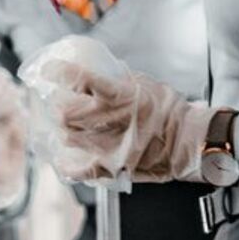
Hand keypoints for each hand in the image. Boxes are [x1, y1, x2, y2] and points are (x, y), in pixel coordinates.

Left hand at [22, 38, 212, 184]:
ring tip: (65, 124)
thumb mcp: (146, 84)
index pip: (80, 78)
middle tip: (57, 100)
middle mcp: (111, 121)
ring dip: (62, 129)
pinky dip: (68, 164)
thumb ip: (120, 79)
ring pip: (67, 138)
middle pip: (65, 112)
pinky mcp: (112, 167)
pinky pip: (79, 169)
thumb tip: (99, 72)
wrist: (188, 143)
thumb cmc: (172, 112)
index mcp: (120, 96)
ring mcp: (109, 147)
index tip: (50, 69)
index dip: (59, 72)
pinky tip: (64, 158)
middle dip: (56, 104)